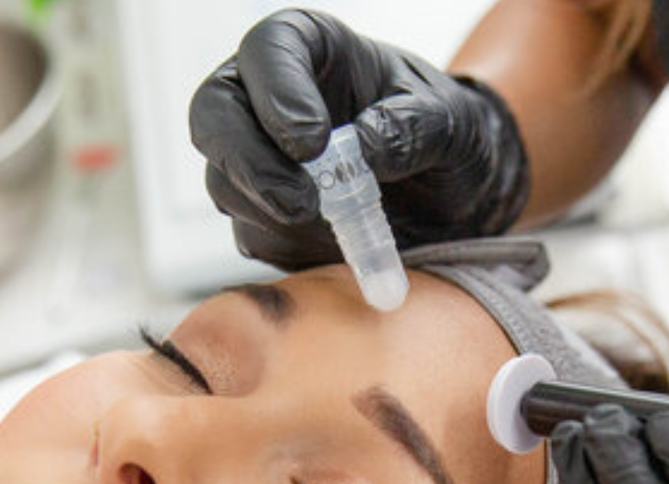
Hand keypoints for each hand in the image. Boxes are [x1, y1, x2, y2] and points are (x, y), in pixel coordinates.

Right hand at [188, 9, 530, 270]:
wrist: (453, 193)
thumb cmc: (448, 134)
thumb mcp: (454, 123)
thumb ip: (415, 126)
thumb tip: (366, 147)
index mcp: (312, 51)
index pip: (267, 50)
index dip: (277, 92)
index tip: (312, 142)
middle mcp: (267, 99)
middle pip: (214, 115)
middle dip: (249, 164)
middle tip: (300, 205)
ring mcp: (257, 159)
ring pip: (225, 183)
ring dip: (272, 213)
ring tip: (339, 227)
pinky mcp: (263, 214)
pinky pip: (254, 236)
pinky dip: (292, 249)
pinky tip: (337, 246)